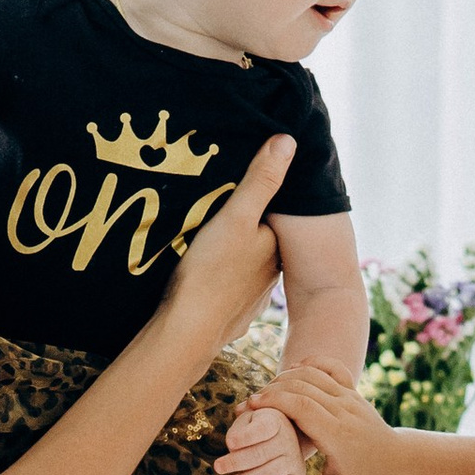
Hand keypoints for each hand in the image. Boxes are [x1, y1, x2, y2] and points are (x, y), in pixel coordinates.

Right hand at [161, 135, 289, 353]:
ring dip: (233, 258)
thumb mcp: (235, 216)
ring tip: (209, 243)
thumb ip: (261, 181)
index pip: (274, 215)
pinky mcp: (231, 318)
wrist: (187, 334)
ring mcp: (252, 300)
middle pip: (259, 242)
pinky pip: (229, 293)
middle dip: (245, 230)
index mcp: (275, 248)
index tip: (240, 188)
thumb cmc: (211, 271)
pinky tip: (205, 279)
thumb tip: (288, 140)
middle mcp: (271, 275)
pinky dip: (221, 284)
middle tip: (218, 214)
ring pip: (245, 269)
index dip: (259, 201)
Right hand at [215, 357, 397, 474]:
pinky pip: (331, 366)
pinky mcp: (353, 392)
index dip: (273, 402)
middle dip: (270, 391)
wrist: (401, 463)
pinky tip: (293, 373)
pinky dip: (310, 363)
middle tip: (247, 406)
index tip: (249, 408)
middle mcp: (345, 410)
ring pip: (313, 373)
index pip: (301, 406)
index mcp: (339, 435)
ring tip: (264, 395)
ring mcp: (351, 398)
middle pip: (302, 385)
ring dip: (283, 379)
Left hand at [216, 400, 308, 474]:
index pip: (261, 428)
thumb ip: (238, 431)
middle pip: (261, 454)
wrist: (282, 439)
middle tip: (218, 467)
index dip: (244, 437)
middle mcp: (288, 439)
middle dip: (236, 462)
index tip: (229, 443)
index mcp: (274, 421)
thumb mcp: (247, 421)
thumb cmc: (256, 430)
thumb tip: (233, 447)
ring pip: (270, 474)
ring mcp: (294, 459)